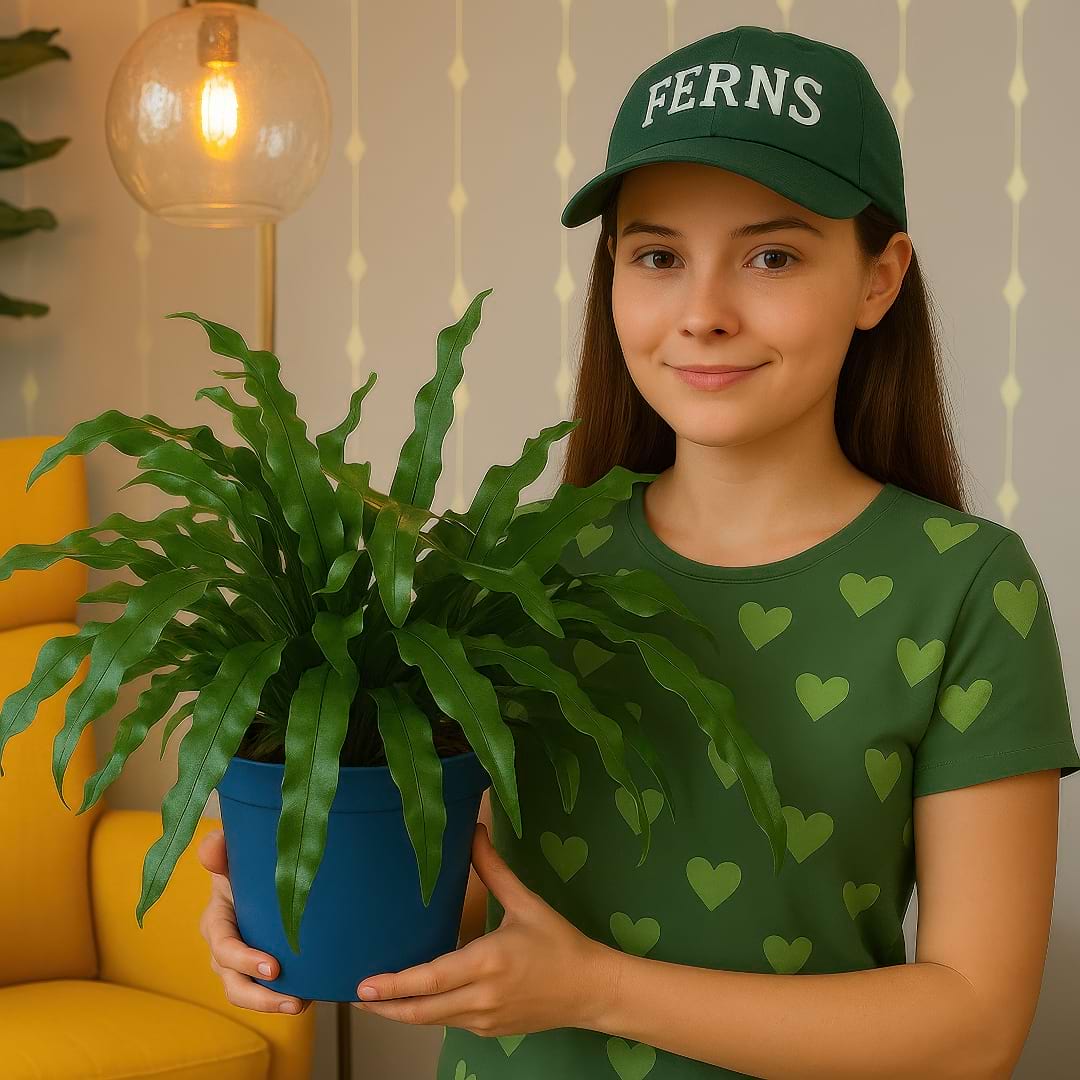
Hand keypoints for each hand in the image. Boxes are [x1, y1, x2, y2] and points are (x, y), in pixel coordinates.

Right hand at [197, 828, 310, 1014]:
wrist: (260, 872)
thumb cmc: (246, 862)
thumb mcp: (233, 852)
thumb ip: (220, 848)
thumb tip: (211, 848)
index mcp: (217, 920)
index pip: (224, 946)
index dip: (244, 960)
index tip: (273, 968)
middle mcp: (223, 947)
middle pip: (233, 982)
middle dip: (260, 996)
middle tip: (295, 1001)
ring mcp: (238, 963)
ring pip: (248, 993)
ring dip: (272, 1004)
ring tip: (302, 1005)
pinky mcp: (257, 969)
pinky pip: (267, 990)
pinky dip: (285, 996)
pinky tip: (311, 995)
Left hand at [352, 823, 615, 1036]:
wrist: (591, 989)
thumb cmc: (558, 942)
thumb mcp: (526, 902)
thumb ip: (493, 869)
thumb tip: (473, 830)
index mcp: (488, 961)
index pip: (431, 979)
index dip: (394, 986)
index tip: (364, 985)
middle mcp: (481, 996)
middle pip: (421, 1010)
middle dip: (384, 1006)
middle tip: (352, 996)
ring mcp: (483, 1019)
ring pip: (431, 1021)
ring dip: (400, 1013)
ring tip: (372, 1001)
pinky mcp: (488, 1031)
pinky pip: (448, 1023)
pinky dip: (426, 1014)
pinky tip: (412, 1002)